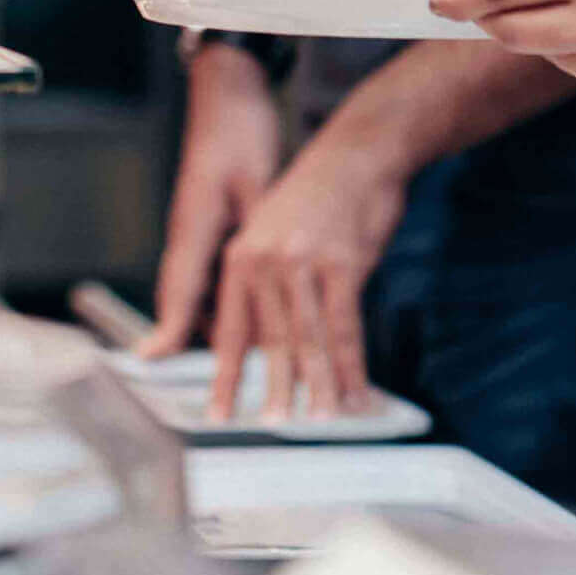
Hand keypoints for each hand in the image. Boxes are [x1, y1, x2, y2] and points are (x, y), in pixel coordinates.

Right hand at [138, 43, 280, 357]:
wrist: (229, 93)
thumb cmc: (242, 134)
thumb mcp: (256, 186)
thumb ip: (252, 236)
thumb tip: (257, 281)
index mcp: (194, 226)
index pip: (177, 288)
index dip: (165, 329)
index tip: (151, 362)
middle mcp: (186, 234)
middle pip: (189, 302)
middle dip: (212, 339)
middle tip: (249, 371)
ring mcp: (193, 231)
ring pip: (202, 291)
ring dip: (223, 318)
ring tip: (265, 348)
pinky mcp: (205, 225)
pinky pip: (211, 273)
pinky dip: (231, 294)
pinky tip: (262, 303)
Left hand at [205, 126, 406, 420]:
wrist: (358, 150)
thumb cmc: (320, 195)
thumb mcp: (275, 232)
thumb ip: (267, 283)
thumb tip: (269, 341)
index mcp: (242, 256)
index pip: (228, 330)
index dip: (224, 375)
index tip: (217, 412)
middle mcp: (266, 260)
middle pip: (268, 340)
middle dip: (272, 389)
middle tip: (271, 424)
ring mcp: (304, 261)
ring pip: (309, 338)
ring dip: (318, 386)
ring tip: (320, 419)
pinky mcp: (343, 262)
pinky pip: (346, 326)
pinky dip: (352, 365)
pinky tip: (356, 389)